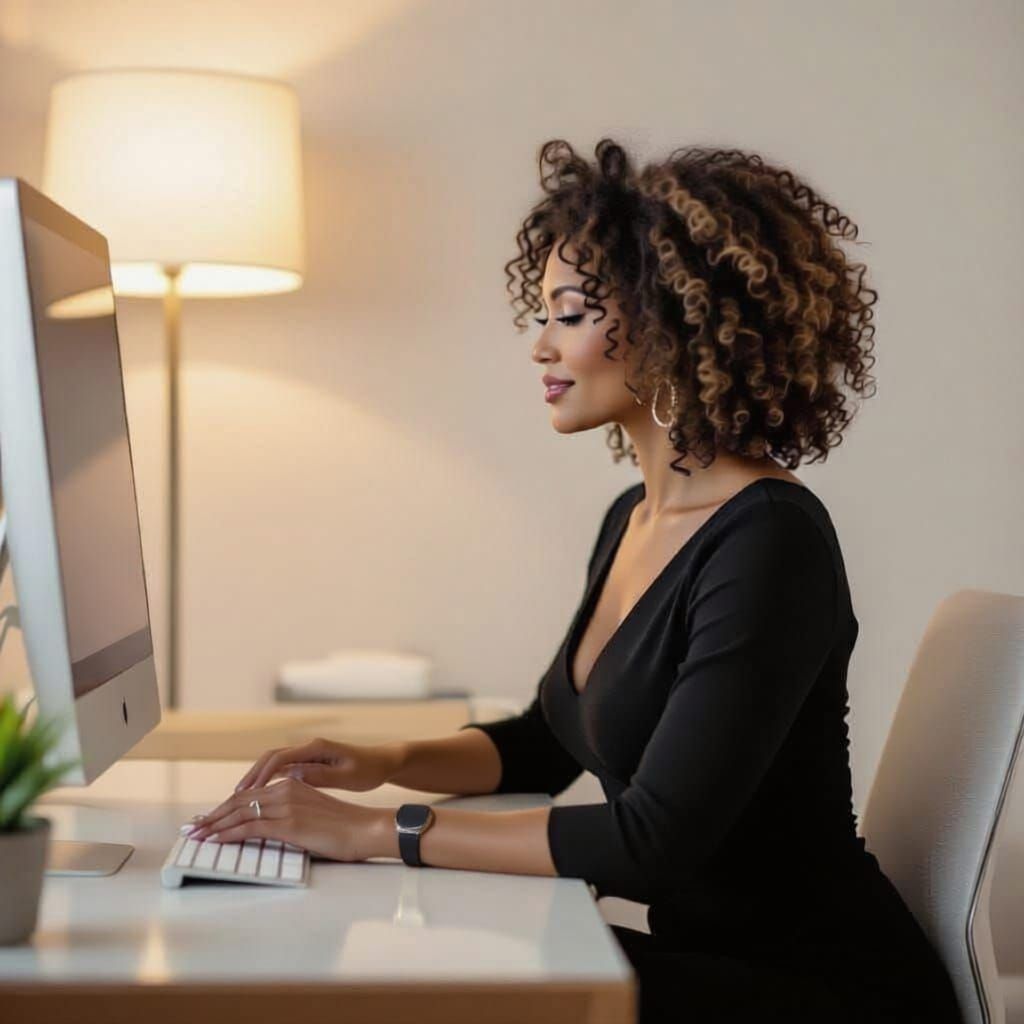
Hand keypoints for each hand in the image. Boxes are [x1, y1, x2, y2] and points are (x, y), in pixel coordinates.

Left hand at [187, 776, 393, 860]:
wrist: (365, 829)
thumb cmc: (344, 826)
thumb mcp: (313, 812)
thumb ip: (290, 813)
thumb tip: (270, 826)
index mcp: (291, 784)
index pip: (250, 794)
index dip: (225, 807)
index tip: (208, 818)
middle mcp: (286, 789)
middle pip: (239, 800)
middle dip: (212, 815)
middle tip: (192, 828)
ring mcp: (286, 805)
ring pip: (240, 813)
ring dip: (214, 826)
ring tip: (196, 836)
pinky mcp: (288, 823)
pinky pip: (250, 827)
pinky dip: (227, 834)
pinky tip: (215, 841)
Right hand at [233, 736, 404, 792]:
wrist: (382, 762)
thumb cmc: (368, 770)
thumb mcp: (346, 776)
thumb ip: (319, 775)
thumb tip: (290, 776)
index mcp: (316, 747)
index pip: (279, 758)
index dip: (260, 775)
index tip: (247, 793)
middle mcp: (309, 747)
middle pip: (270, 757)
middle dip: (251, 776)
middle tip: (234, 797)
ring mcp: (308, 753)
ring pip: (274, 762)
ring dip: (257, 777)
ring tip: (240, 798)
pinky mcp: (309, 762)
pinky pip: (283, 768)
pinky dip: (268, 779)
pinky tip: (260, 795)